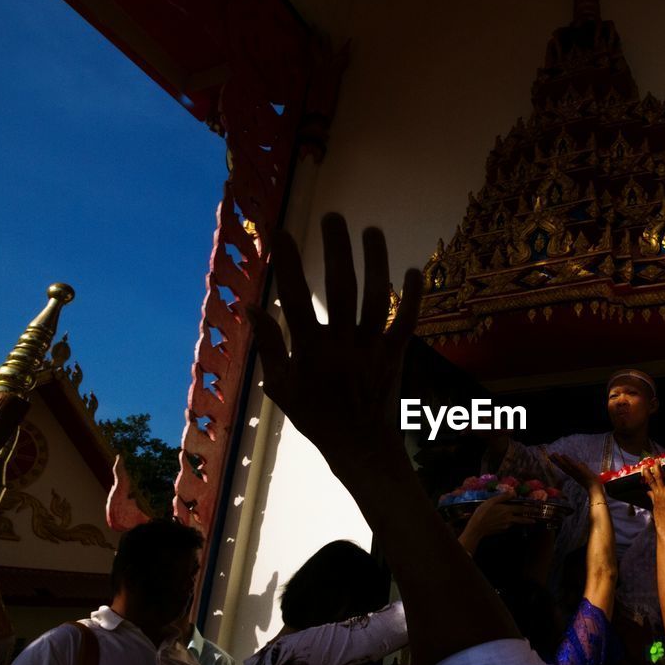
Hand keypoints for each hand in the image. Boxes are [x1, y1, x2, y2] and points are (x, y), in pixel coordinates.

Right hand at [250, 215, 420, 476]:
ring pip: (377, 299)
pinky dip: (412, 297)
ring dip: (376, 262)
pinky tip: (411, 270)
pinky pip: (407, 322)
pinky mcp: (396, 356)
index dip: (288, 263)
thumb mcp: (281, 388)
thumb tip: (252, 307)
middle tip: (333, 216)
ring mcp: (373, 349)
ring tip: (372, 230)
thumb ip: (269, 346)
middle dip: (337, 249)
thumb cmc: (316, 417)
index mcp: (310, 352)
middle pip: (341, 289)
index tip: (282, 231)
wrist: (361, 448)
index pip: (295, 299)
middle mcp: (342, 346)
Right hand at [462, 492, 533, 549]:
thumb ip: (503, 497)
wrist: (477, 528)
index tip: (537, 509)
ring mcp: (506, 525)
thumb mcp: (491, 501)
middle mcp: (509, 519)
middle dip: (529, 518)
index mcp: (507, 510)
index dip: (530, 508)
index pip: (521, 508)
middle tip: (535, 519)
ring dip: (519, 520)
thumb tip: (513, 493)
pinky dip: (509, 522)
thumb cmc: (482, 512)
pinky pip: (508, 525)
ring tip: (522, 519)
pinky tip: (505, 521)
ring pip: (515, 522)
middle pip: (522, 519)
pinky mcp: (502, 530)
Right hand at [549, 452, 600, 493]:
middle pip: (563, 466)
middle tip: (549, 455)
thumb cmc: (592, 481)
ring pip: (565, 465)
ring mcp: (575, 472)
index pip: (564, 468)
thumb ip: (583, 467)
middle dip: (556, 461)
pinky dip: (567, 460)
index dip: (558, 463)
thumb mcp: (586, 472)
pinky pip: (572, 464)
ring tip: (553, 454)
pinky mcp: (579, 470)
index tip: (553, 459)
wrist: (595, 488)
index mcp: (574, 474)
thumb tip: (581, 463)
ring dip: (559, 459)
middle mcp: (573, 473)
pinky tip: (563, 455)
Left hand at [643, 461, 664, 526]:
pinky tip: (648, 487)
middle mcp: (663, 491)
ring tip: (644, 467)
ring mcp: (656, 495)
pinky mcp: (653, 500)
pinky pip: (650, 492)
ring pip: (650, 482)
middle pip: (659, 476)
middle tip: (656, 461)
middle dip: (657, 468)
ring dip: (647, 474)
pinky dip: (649, 489)